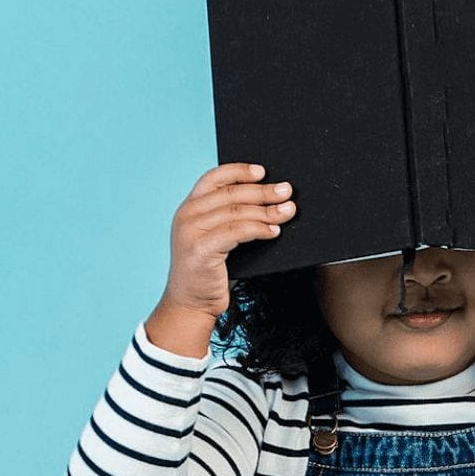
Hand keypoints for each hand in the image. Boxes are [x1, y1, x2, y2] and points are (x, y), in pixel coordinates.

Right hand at [162, 162, 298, 318]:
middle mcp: (186, 215)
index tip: (263, 171)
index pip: (214, 178)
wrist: (191, 303)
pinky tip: (274, 232)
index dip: (239, 171)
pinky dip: (258, 229)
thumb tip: (266, 202)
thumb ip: (228, 219)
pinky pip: (236, 232)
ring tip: (288, 212)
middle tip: (287, 192)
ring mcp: (190, 232)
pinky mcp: (200, 249)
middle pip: (231, 194)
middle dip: (263, 192)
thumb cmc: (208, 272)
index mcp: (189, 208)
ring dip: (267, 211)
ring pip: (237, 212)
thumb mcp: (214, 238)